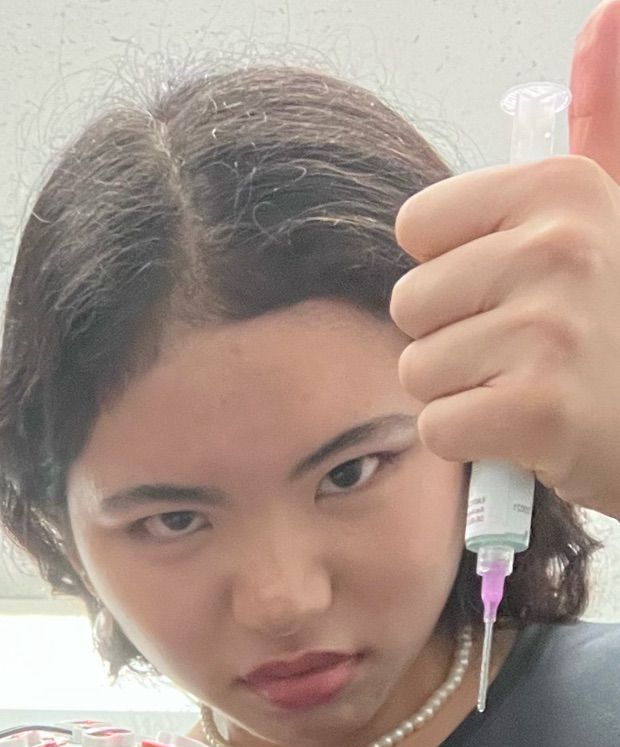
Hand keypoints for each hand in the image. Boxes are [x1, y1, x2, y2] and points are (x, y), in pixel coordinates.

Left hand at [390, 0, 619, 518]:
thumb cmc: (619, 321)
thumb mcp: (614, 208)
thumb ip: (602, 118)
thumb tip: (605, 15)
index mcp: (563, 189)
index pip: (417, 228)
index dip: (451, 270)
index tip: (513, 287)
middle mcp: (558, 248)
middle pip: (410, 302)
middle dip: (452, 337)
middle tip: (522, 351)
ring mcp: (549, 329)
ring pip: (417, 369)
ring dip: (462, 391)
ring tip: (525, 386)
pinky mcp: (537, 410)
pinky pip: (438, 427)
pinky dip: (471, 442)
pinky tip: (523, 430)